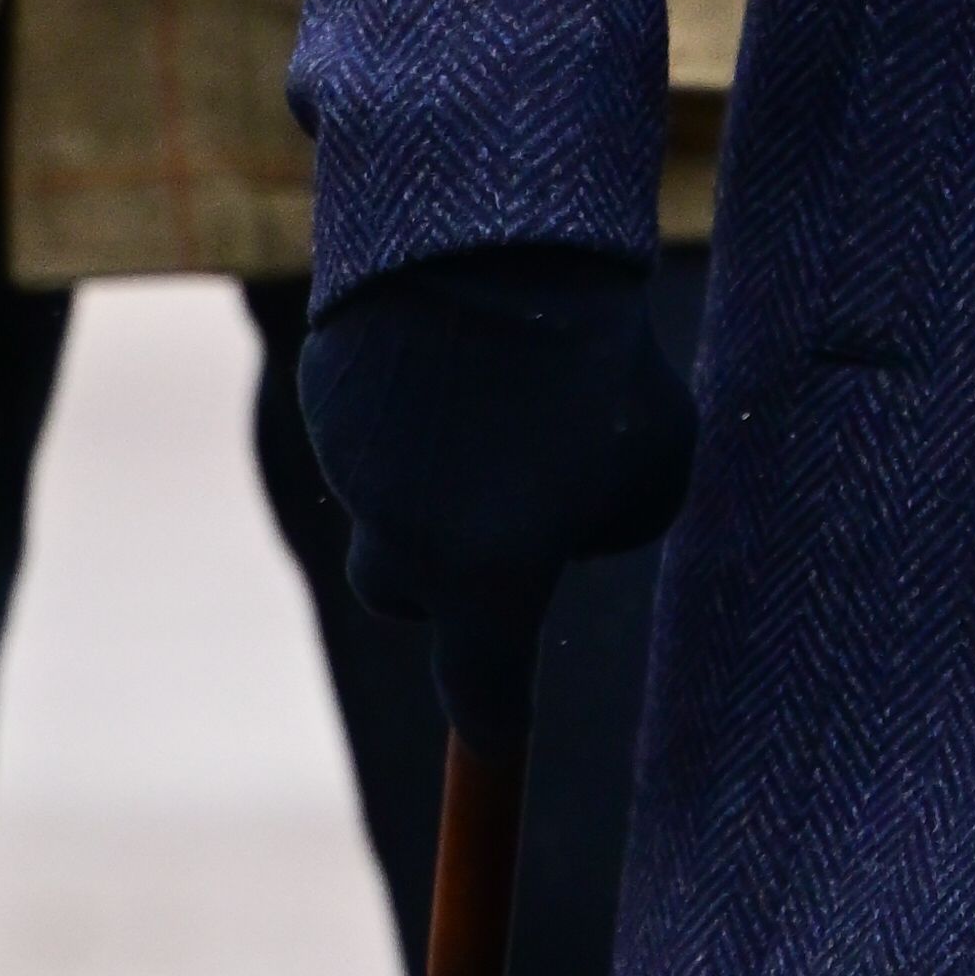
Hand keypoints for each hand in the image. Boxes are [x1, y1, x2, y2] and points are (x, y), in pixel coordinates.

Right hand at [295, 241, 698, 756]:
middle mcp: (396, 536)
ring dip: (432, 464)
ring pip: (387, 490)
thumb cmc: (591, 368)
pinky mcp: (323, 387)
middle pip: (403, 592)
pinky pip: (368, 414)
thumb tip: (571, 527)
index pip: (480, 687)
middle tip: (505, 512)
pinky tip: (454, 339)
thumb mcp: (651, 467)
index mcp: (480, 583)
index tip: (497, 737)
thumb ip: (611, 526)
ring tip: (504, 381)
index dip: (493, 719)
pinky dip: (404, 398)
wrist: (490, 238)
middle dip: (443, 574)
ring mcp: (350, 462)